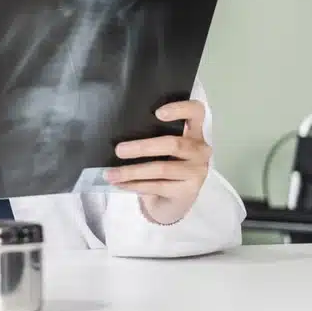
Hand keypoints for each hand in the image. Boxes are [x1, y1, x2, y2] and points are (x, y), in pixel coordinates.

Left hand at [105, 100, 211, 225]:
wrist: (173, 201)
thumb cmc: (163, 165)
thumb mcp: (161, 148)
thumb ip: (150, 136)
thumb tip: (117, 131)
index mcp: (194, 132)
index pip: (196, 113)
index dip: (180, 109)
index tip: (157, 113)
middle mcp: (200, 150)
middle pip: (174, 144)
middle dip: (142, 147)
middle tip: (119, 150)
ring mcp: (197, 172)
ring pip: (162, 168)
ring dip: (132, 171)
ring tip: (111, 174)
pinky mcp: (189, 191)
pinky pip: (158, 186)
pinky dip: (135, 185)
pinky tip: (120, 184)